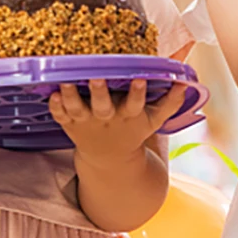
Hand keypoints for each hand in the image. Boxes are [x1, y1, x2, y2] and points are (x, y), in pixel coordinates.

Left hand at [49, 80, 186, 165]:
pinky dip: (55, 107)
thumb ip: (171, 101)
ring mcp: (87, 121)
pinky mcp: (71, 124)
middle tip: (96, 76)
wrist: (110, 161)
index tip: (139, 78)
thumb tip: (186, 80)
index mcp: (129, 116)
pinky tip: (51, 94)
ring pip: (77, 108)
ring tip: (65, 81)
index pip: (136, 103)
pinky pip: (61, 116)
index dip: (138, 91)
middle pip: (103, 105)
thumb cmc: (134, 131)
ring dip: (71, 95)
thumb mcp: (154, 119)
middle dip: (100, 91)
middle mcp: (107, 118)